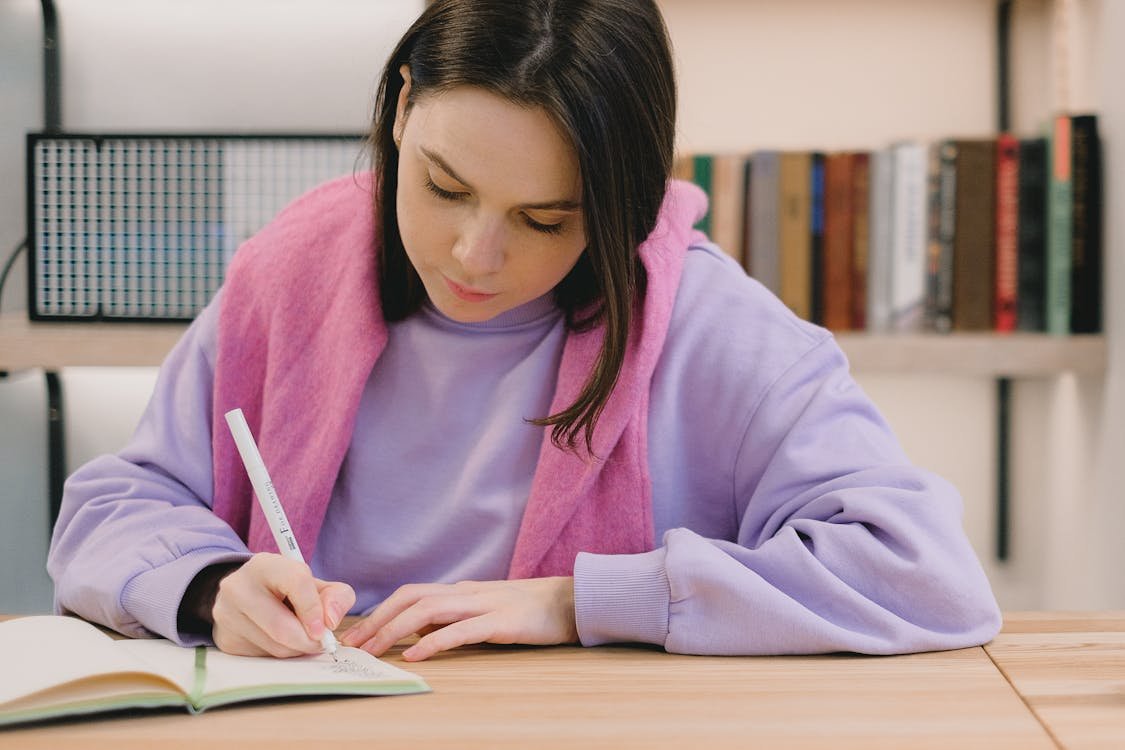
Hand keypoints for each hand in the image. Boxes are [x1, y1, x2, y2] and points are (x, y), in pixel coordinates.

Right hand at [210, 552, 355, 657]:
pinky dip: (280, 654)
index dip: (314, 608)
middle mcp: (239, 586)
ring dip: (296, 649)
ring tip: (301, 639)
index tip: (325, 628)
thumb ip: (337, 596)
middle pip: (281, 625)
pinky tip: (281, 641)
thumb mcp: (316, 585)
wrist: (247, 596)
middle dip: (308, 640)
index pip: (295, 581)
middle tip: (321, 643)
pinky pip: (262, 657)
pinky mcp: (225, 639)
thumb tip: (331, 621)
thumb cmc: (288, 590)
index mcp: (265, 565)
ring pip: (274, 645)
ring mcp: (227, 614)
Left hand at [339, 577, 577, 660]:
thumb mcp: (484, 614)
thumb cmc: (528, 612)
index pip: (410, 594)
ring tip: (374, 650)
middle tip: (353, 644)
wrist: (570, 602)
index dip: (381, 612)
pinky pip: (461, 629)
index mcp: (460, 591)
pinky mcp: (501, 621)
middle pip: (411, 597)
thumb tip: (419, 636)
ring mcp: (484, 604)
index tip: (356, 635)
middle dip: (378, 619)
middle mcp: (466, 593)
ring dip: (395, 629)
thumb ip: (453, 621)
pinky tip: (415, 655)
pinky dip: (434, 642)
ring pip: (428, 609)